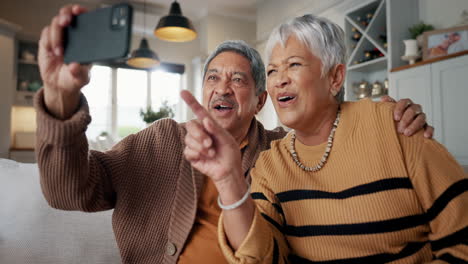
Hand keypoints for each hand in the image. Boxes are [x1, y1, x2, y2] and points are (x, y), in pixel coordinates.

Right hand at [38, 4, 90, 118]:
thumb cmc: (74, 78)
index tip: (79, 11)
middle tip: (66, 21)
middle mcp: (73, 34)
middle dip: (66, 14)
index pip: (86, 19)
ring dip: (57, 36)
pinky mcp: (47, 40)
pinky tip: (51, 53)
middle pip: (68, 14)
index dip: (83, 12)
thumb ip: (80, 73)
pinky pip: (46, 34)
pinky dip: (48, 41)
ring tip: (59, 53)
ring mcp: (60, 36)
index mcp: (86, 40)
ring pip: (56, 24)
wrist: (59, 85)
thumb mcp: (81, 79)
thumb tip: (74, 66)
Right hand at [181, 90, 242, 186]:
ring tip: (211, 152)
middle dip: (199, 134)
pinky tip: (205, 158)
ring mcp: (195, 143)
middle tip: (209, 143)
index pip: (198, 111)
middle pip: (190, 125)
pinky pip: (187, 151)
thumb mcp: (227, 139)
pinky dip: (197, 154)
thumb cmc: (230, 153)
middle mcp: (200, 132)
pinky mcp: (191, 155)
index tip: (183, 91)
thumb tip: (205, 120)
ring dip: (200, 146)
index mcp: (209, 125)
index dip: (191, 101)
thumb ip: (216, 129)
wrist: (228, 170)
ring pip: (188, 139)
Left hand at [381, 96, 433, 137]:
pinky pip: (430, 127)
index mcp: (405, 105)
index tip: (396, 118)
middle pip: (413, 110)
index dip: (400, 108)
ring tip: (406, 133)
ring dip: (414, 125)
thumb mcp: (388, 113)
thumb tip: (383, 99)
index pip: (404, 102)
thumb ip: (386, 106)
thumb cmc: (393, 121)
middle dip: (406, 119)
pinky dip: (429, 130)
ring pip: (421, 118)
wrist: (399, 132)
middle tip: (399, 129)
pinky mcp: (426, 127)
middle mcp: (414, 109)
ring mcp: (421, 118)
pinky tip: (425, 136)